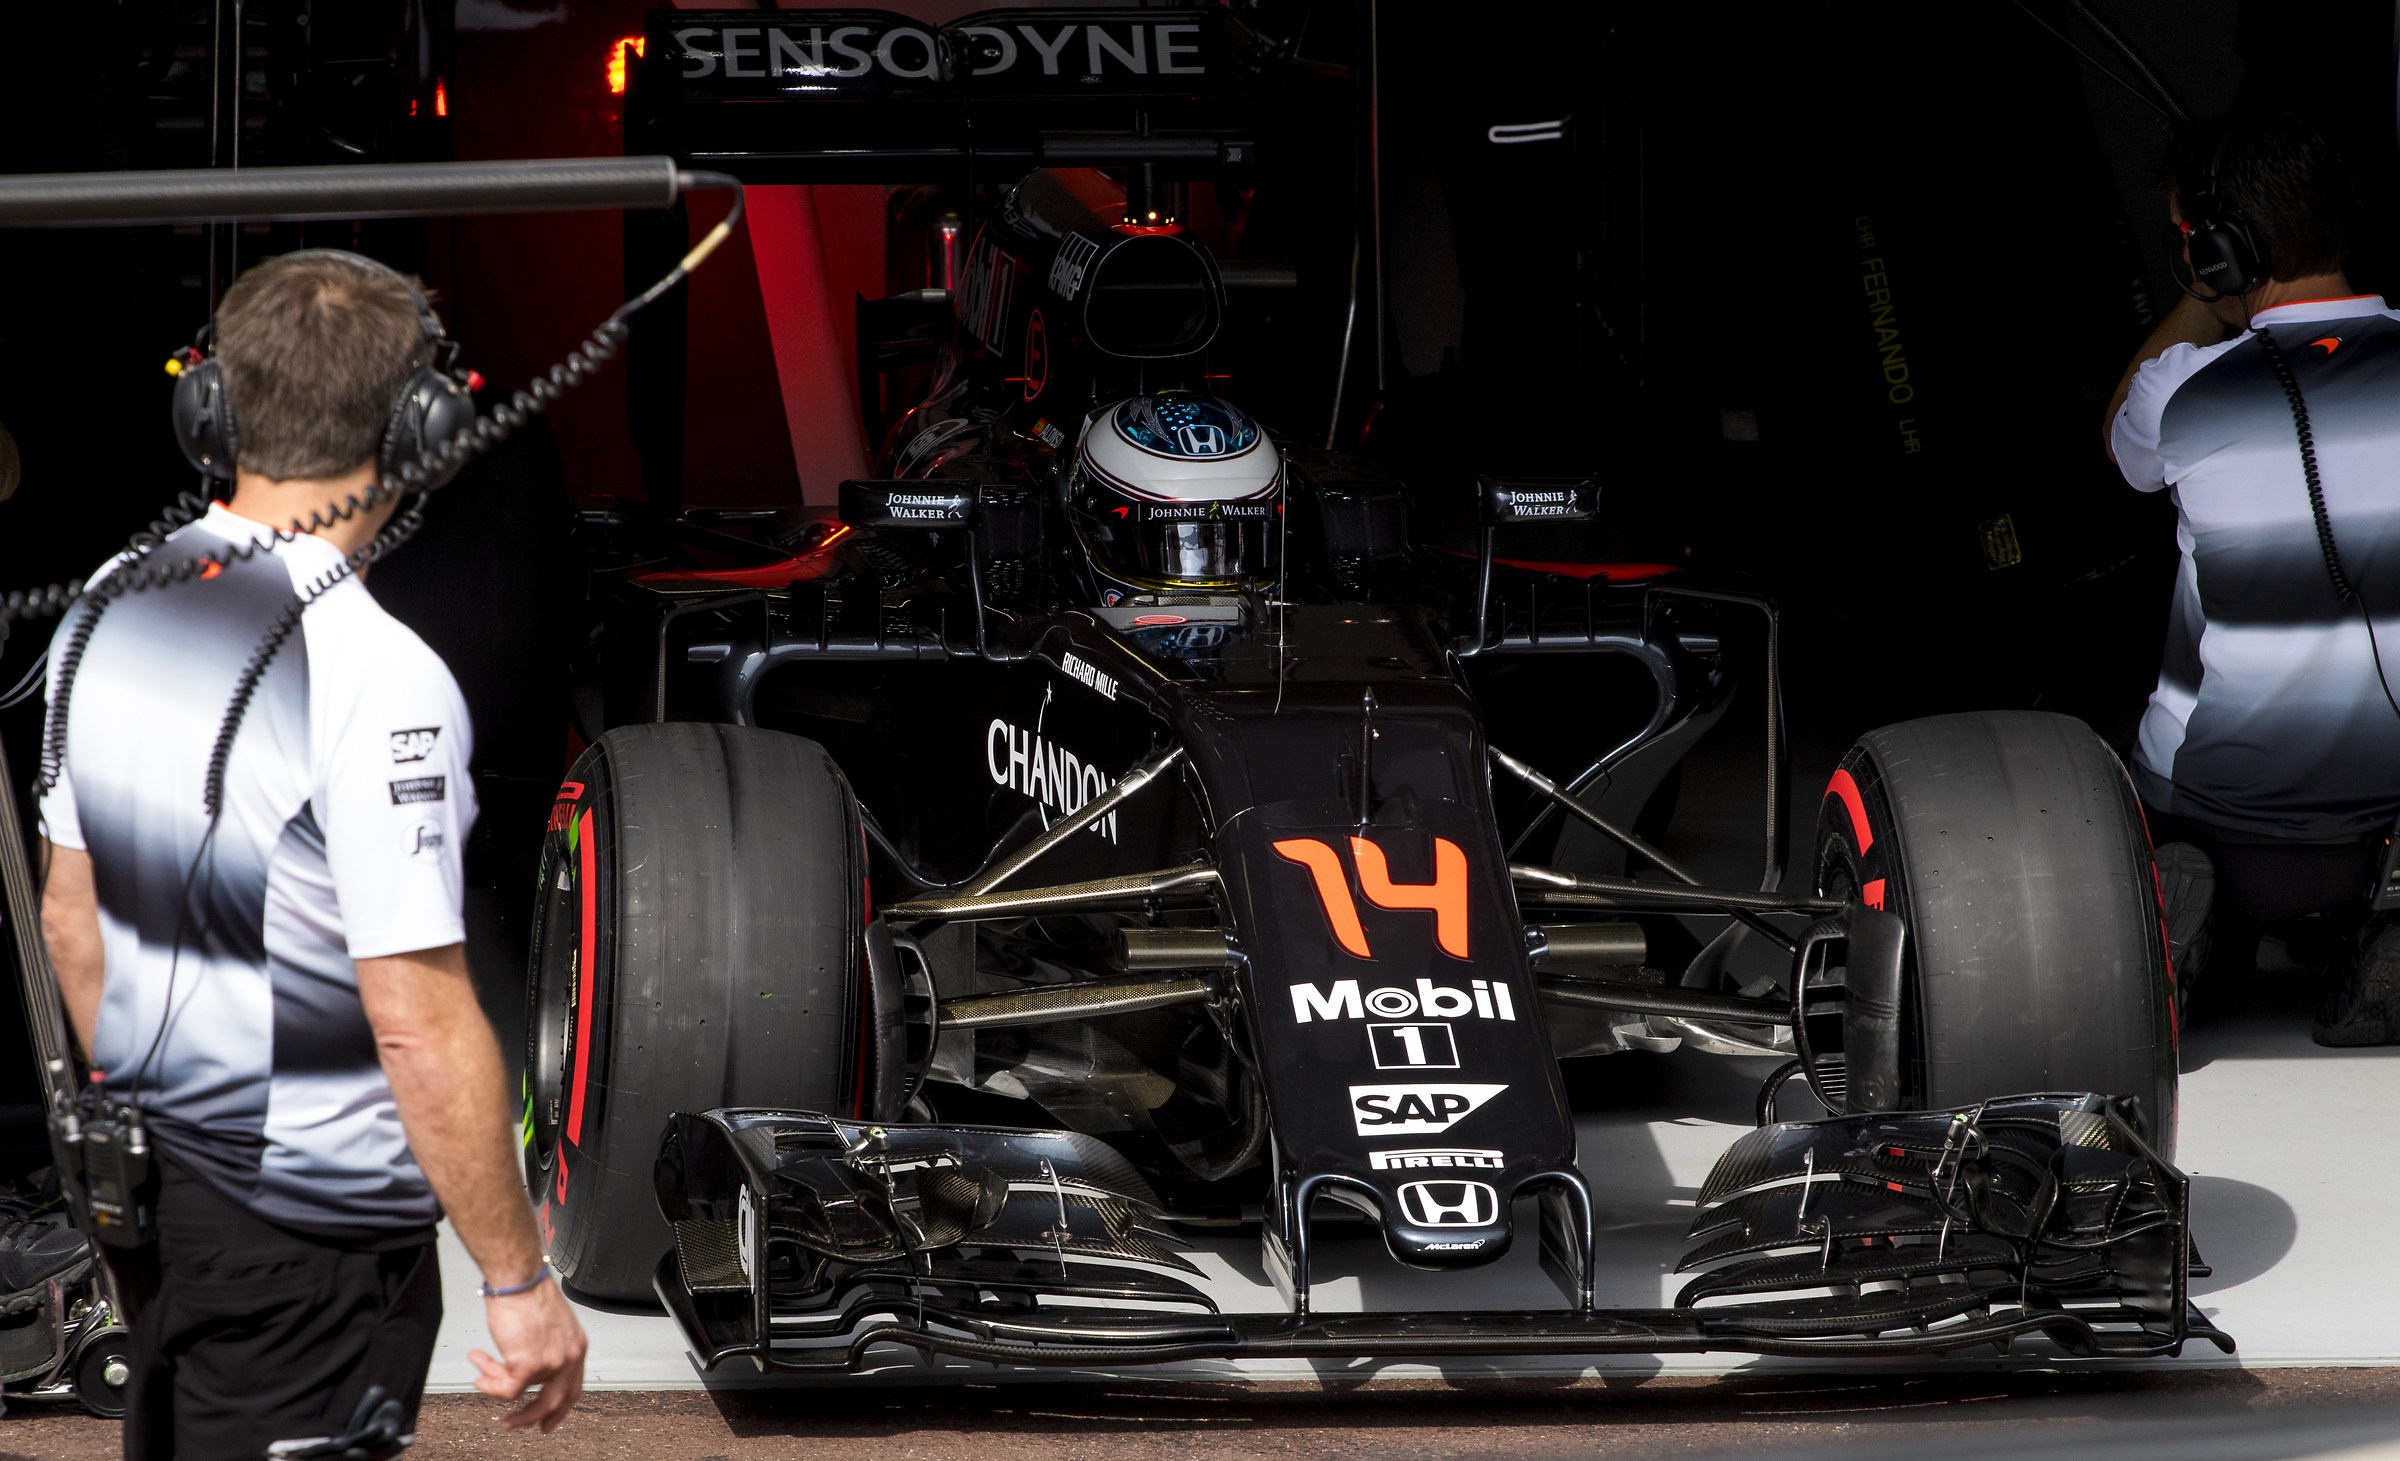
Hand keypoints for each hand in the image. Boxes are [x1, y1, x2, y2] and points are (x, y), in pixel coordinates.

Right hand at [468, 1279, 587, 1432]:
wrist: (520, 1278)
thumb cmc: (529, 1291)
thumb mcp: (548, 1324)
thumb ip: (542, 1348)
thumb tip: (520, 1368)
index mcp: (576, 1345)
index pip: (572, 1387)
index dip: (559, 1407)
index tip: (548, 1419)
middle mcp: (568, 1355)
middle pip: (554, 1401)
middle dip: (532, 1417)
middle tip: (515, 1423)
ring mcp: (551, 1362)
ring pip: (522, 1391)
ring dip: (496, 1384)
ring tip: (482, 1379)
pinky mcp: (529, 1364)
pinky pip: (507, 1388)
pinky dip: (490, 1384)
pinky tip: (480, 1373)